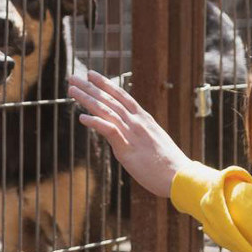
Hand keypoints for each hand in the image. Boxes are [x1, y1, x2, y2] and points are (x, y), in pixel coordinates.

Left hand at [67, 71, 191, 198]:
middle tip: (73, 77)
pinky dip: (95, 122)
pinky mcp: (127, 149)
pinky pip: (109, 131)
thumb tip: (131, 136)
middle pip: (110, 100)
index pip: (122, 96)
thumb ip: (142, 135)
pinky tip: (81, 118)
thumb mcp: (155, 142)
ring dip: (87, 99)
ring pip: (107, 111)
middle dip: (90, 87)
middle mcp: (137, 122)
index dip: (106, 84)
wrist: (180, 177)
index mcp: (144, 119)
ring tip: (71, 90)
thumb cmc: (169, 164)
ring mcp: (132, 134)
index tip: (92, 75)